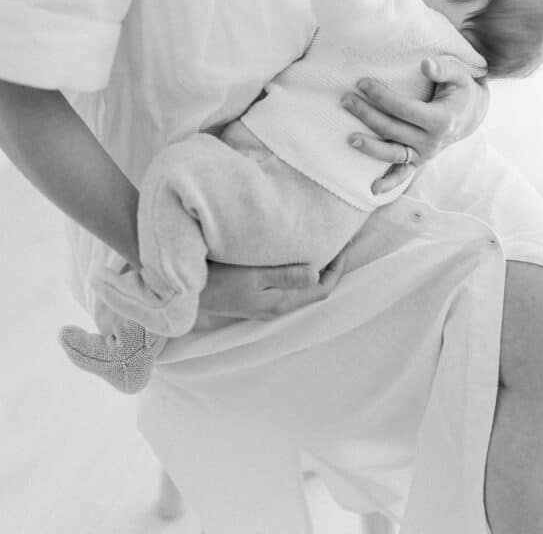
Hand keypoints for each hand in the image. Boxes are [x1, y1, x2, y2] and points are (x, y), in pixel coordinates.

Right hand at [198, 252, 345, 320]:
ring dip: (315, 269)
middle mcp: (277, 308)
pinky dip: (298, 272)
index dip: (337, 269)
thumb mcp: (253, 275)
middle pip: (315, 291)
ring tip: (322, 247)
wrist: (189, 293)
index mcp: (281, 302)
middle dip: (330, 268)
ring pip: (302, 289)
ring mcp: (266, 305)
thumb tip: (316, 274)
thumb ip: (285, 276)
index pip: (321, 290)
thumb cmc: (219, 280)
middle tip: (339, 243)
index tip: (344, 246)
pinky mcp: (257, 299)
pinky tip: (295, 257)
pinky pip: (288, 287)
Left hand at [342, 55, 488, 194]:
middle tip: (346, 99)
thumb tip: (425, 64)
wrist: (472, 114)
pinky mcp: (420, 160)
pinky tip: (373, 189)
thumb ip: (443, 67)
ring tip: (349, 138)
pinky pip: (404, 173)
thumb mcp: (460, 74)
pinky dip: (389, 182)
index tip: (362, 83)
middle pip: (393, 129)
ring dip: (370, 147)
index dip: (381, 96)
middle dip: (366, 114)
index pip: (403, 109)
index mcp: (441, 120)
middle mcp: (433, 141)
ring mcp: (425, 154)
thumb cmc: (462, 90)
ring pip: (393, 153)